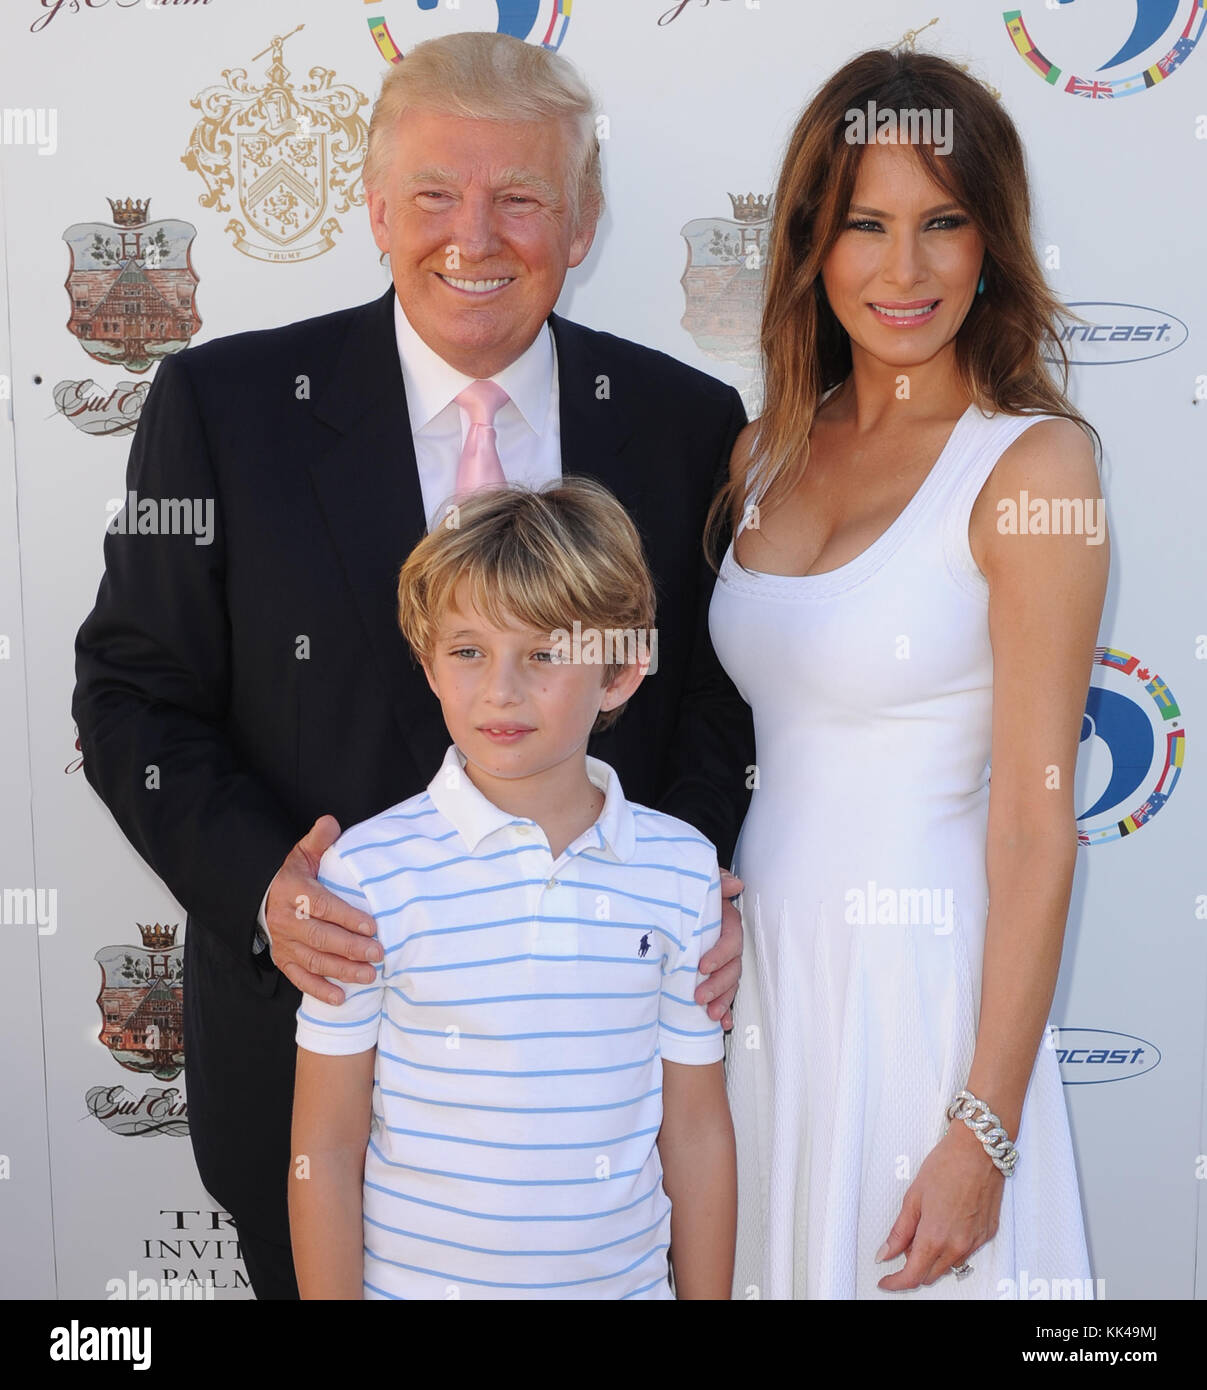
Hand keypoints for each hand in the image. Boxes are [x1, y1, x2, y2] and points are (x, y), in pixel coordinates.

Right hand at [265, 816, 382, 1004]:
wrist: (259, 899)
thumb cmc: (291, 876)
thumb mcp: (302, 854)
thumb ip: (318, 840)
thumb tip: (331, 822)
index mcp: (295, 892)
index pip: (323, 907)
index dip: (347, 918)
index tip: (372, 926)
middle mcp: (287, 921)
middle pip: (322, 937)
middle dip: (351, 948)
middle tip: (378, 954)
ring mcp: (284, 944)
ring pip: (314, 961)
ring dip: (342, 971)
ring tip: (370, 976)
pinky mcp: (283, 961)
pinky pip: (300, 979)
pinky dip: (319, 991)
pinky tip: (341, 998)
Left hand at [695, 870, 743, 1030]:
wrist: (667, 904)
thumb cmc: (685, 893)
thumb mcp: (696, 883)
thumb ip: (715, 883)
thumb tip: (735, 883)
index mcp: (724, 920)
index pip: (731, 937)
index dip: (720, 953)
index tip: (702, 966)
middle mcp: (725, 941)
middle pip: (733, 965)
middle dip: (718, 984)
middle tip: (699, 997)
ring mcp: (721, 959)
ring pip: (730, 982)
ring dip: (723, 1000)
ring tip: (710, 1015)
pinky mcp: (713, 974)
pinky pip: (725, 993)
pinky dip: (725, 1009)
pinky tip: (722, 1023)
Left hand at [875, 1120, 1004, 1290]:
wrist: (978, 1151)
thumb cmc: (947, 1166)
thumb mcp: (913, 1198)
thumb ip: (899, 1232)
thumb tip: (885, 1254)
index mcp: (935, 1237)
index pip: (912, 1277)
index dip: (896, 1283)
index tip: (886, 1280)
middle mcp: (958, 1246)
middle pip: (930, 1274)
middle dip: (913, 1265)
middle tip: (904, 1243)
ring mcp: (975, 1242)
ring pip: (948, 1266)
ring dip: (933, 1256)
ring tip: (926, 1225)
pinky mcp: (987, 1235)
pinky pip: (965, 1253)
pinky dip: (951, 1247)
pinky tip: (946, 1223)